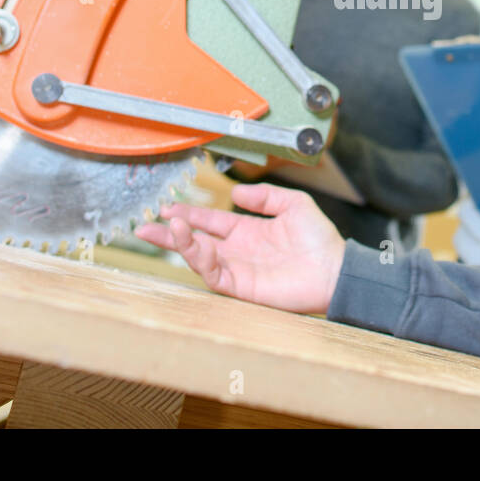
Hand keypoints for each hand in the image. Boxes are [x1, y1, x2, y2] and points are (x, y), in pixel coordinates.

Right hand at [134, 182, 344, 313]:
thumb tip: (234, 193)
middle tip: (145, 224)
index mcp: (246, 231)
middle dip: (169, 233)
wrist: (334, 269)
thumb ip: (265, 196)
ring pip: (198, 257)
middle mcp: (237, 251)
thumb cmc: (320, 239)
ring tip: (167, 227)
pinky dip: (199, 259)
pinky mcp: (241, 287)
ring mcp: (237, 269)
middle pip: (195, 241)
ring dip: (180, 243)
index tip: (168, 206)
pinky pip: (213, 274)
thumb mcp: (293, 204)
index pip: (209, 221)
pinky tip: (192, 242)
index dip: (188, 214)